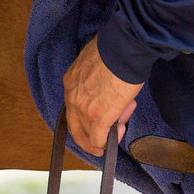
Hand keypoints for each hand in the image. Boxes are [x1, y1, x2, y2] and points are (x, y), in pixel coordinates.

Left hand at [63, 36, 143, 154]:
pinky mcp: (98, 118)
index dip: (87, 114)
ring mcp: (84, 109)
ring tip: (120, 128)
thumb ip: (96, 79)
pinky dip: (107, 143)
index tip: (101, 115)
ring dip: (103, 136)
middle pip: (75, 126)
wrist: (123, 50)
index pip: (73, 106)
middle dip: (88, 136)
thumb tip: (109, 90)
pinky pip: (98, 139)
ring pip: (87, 134)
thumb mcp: (96, 63)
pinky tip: (115, 139)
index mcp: (70, 81)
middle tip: (102, 139)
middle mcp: (72, 97)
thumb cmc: (114, 50)